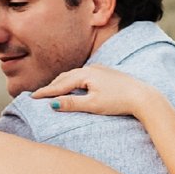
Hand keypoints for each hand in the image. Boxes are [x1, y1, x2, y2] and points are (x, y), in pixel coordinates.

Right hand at [30, 65, 157, 120]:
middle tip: (37, 95)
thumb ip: (71, 104)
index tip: (31, 97)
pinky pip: (83, 76)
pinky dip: (73, 81)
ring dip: (61, 83)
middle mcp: (91, 68)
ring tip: (51, 91)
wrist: (143, 96)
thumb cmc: (118, 101)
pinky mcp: (106, 73)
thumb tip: (51, 104)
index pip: (60, 85)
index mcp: (85, 74)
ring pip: (74, 76)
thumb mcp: (93, 105)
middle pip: (65, 77)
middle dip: (51, 86)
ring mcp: (99, 69)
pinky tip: (73, 86)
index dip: (45, 92)